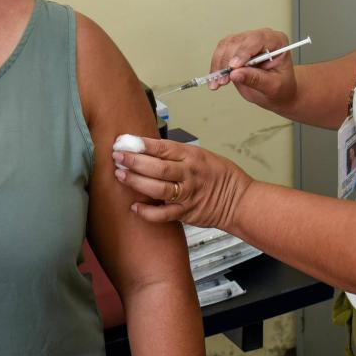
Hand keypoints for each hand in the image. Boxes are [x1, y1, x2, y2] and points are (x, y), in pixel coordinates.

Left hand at [113, 138, 252, 229]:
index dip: (141, 144)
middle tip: (117, 157)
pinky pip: (164, 214)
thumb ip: (176, 154)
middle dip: (134, 161)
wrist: (238, 200)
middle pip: (157, 167)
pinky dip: (148, 212)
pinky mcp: (187, 212)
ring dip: (137, 182)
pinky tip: (135, 207)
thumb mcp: (201, 156)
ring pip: (158, 188)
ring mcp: (188, 194)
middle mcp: (189, 173)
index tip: (124, 141)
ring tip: (121, 176)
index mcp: (192, 156)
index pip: (162, 147)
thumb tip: (146, 150)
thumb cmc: (219, 175)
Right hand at [206, 28, 297, 109]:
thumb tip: (236, 74)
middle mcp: (261, 38)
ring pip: (226, 45)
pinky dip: (216, 65)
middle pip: (239, 41)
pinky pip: (221, 52)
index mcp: (277, 42)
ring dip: (219, 63)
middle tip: (224, 79)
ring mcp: (247, 42)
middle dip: (228, 61)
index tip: (233, 67)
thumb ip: (255, 79)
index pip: (257, 39)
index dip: (243, 51)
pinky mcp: (236, 49)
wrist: (278, 92)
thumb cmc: (282, 87)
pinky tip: (215, 78)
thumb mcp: (273, 86)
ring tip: (219, 82)